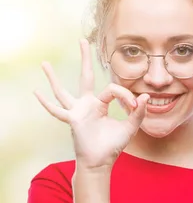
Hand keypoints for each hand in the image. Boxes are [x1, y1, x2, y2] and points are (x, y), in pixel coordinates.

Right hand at [34, 39, 148, 169]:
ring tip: (44, 63)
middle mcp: (87, 104)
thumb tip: (146, 96)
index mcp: (101, 103)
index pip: (113, 89)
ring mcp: (77, 111)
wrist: (101, 162)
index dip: (126, 96)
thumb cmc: (113, 145)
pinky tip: (35, 92)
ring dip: (53, 78)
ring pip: (63, 91)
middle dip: (85, 58)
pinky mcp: (73, 120)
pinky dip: (46, 103)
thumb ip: (139, 113)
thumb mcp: (130, 127)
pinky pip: (57, 111)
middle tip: (83, 40)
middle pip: (85, 76)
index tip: (135, 108)